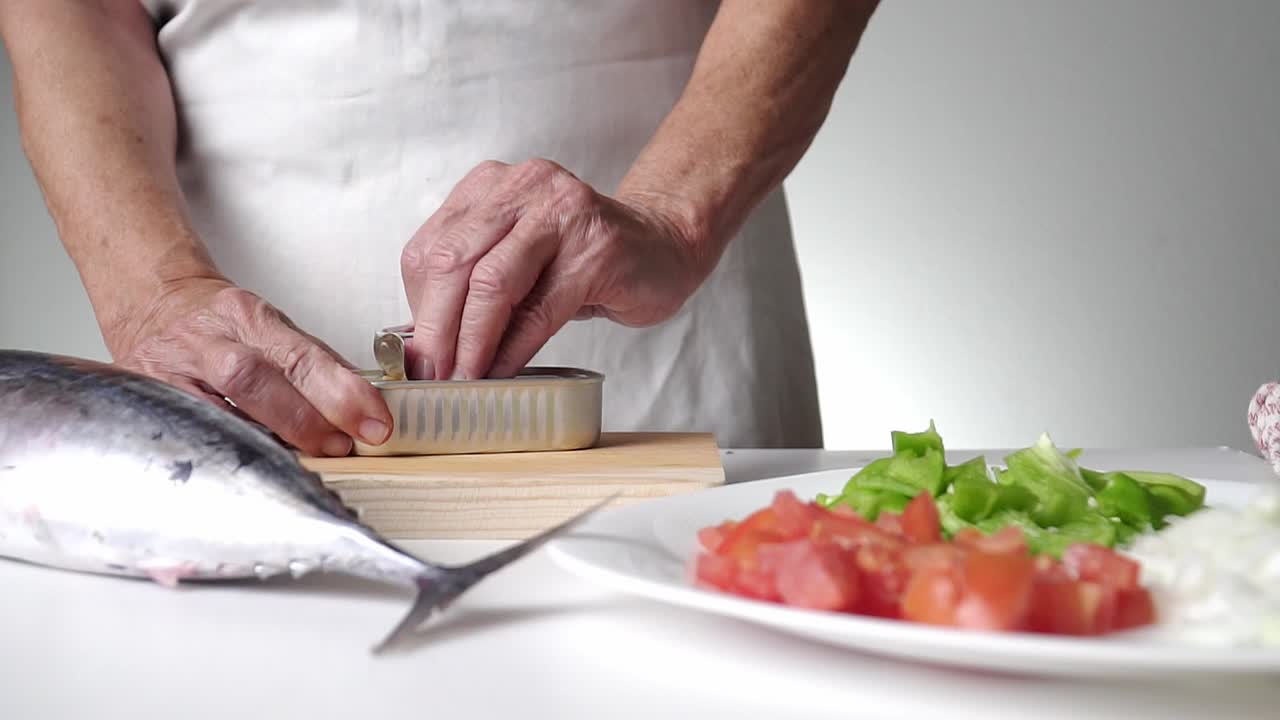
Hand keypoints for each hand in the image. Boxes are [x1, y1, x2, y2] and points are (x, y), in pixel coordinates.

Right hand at [106, 277, 392, 456]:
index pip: (303, 356)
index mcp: (248, 316)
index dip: (343, 393)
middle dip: (308, 420)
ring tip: (309, 458)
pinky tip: (256, 463)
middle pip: (259, 380)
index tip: (375, 422)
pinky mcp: (151, 395)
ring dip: (272, 440)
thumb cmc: (221, 323)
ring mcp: (174, 369)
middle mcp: (209, 339)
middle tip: (344, 445)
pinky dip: (228, 448)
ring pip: (222, 408)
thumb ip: (313, 364)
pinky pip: (194, 429)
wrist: (151, 303)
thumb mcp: (269, 327)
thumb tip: (361, 404)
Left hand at [400, 158, 710, 379]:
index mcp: (491, 186)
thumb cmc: (584, 259)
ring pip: (492, 282)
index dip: (415, 307)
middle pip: (454, 262)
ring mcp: (562, 213)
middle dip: (436, 328)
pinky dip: (515, 347)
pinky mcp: (596, 250)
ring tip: (463, 378)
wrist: (664, 245)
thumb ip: (472, 285)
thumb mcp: (518, 260)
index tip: (413, 356)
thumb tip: (425, 346)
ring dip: (471, 340)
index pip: (430, 247)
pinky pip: (541, 309)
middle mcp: (524, 188)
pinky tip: (503, 371)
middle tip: (430, 374)